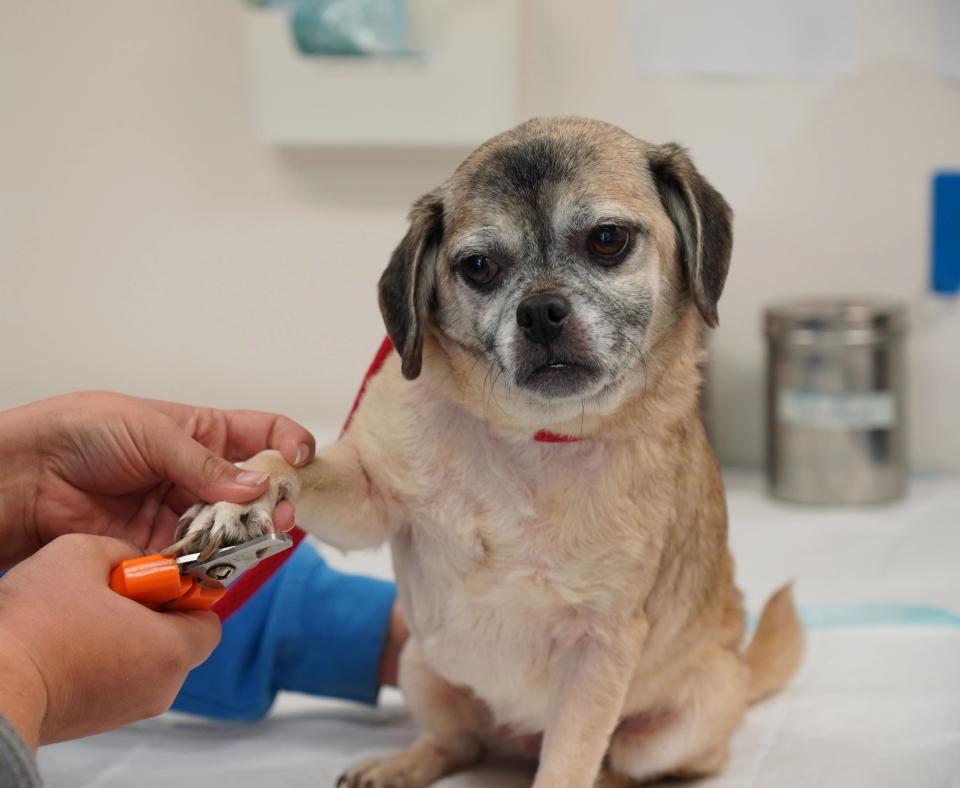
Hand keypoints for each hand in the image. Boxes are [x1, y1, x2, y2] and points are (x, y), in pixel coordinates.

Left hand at [0, 392, 315, 564]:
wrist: (25, 476)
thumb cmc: (81, 431)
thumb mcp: (151, 432)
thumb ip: (204, 463)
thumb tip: (255, 484)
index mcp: (203, 432)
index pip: (262, 435)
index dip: (288, 445)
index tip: (299, 460)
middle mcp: (198, 474)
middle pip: (255, 490)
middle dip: (274, 502)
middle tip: (279, 516)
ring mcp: (180, 512)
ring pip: (231, 528)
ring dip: (246, 537)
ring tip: (253, 542)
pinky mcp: (159, 548)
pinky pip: (196, 560)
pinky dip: (211, 566)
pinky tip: (218, 565)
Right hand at [0, 534, 220, 747]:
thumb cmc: (38, 624)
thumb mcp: (84, 552)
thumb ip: (125, 549)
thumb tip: (134, 560)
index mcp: (172, 649)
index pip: (209, 618)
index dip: (187, 592)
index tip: (157, 578)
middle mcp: (161, 686)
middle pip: (179, 638)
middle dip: (154, 610)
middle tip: (116, 592)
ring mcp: (129, 708)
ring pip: (148, 659)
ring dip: (127, 633)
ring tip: (86, 615)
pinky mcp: (98, 719)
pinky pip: (120, 678)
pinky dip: (106, 657)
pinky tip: (71, 640)